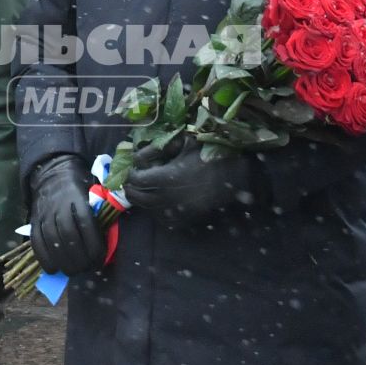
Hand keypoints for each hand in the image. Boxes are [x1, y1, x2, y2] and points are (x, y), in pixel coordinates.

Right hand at [27, 154, 104, 275]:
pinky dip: (44, 258)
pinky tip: (53, 269)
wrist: (52, 174)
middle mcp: (59, 206)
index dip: (94, 245)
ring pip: (53, 241)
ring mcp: (44, 213)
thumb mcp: (92, 193)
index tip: (99, 259)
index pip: (86, 224)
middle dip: (80, 258)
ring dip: (64, 261)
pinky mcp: (34, 221)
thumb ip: (98, 213)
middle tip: (86, 268)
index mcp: (77, 198)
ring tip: (73, 271)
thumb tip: (107, 242)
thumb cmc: (79, 187)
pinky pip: (36, 242)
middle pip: (69, 236)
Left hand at [122, 141, 261, 228]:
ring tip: (147, 188)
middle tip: (136, 178)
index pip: (134, 179)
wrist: (233, 179)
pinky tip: (162, 199)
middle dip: (132, 186)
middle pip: (135, 196)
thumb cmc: (208, 157)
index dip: (132, 172)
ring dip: (142, 198)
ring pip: (146, 208)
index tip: (136, 167)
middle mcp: (164, 198)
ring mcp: (173, 212)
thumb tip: (138, 155)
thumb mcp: (184, 144)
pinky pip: (160, 218)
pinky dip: (156, 209)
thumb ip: (158, 148)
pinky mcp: (182, 220)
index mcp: (164, 178)